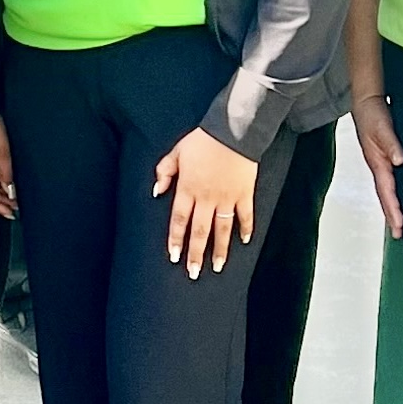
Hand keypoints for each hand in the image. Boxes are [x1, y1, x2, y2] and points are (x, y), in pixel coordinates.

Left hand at [151, 126, 257, 279]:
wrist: (232, 131)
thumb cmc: (202, 140)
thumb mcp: (176, 152)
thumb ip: (164, 172)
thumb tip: (156, 191)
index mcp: (188, 188)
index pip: (179, 220)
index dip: (176, 239)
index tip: (174, 256)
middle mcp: (206, 197)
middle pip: (200, 231)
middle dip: (196, 253)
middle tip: (193, 272)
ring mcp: (227, 197)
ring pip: (222, 229)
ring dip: (220, 249)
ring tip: (217, 267)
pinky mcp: (244, 193)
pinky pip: (246, 216)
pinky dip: (246, 229)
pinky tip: (245, 241)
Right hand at [351, 89, 402, 235]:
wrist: (367, 101)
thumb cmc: (373, 114)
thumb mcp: (382, 126)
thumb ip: (391, 143)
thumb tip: (399, 161)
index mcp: (377, 162)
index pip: (386, 190)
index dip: (393, 208)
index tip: (399, 224)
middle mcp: (379, 166)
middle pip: (385, 196)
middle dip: (391, 215)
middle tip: (399, 234)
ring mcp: (381, 163)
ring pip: (387, 190)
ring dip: (392, 207)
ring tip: (399, 224)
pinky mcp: (386, 158)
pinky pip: (391, 181)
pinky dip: (395, 193)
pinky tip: (401, 197)